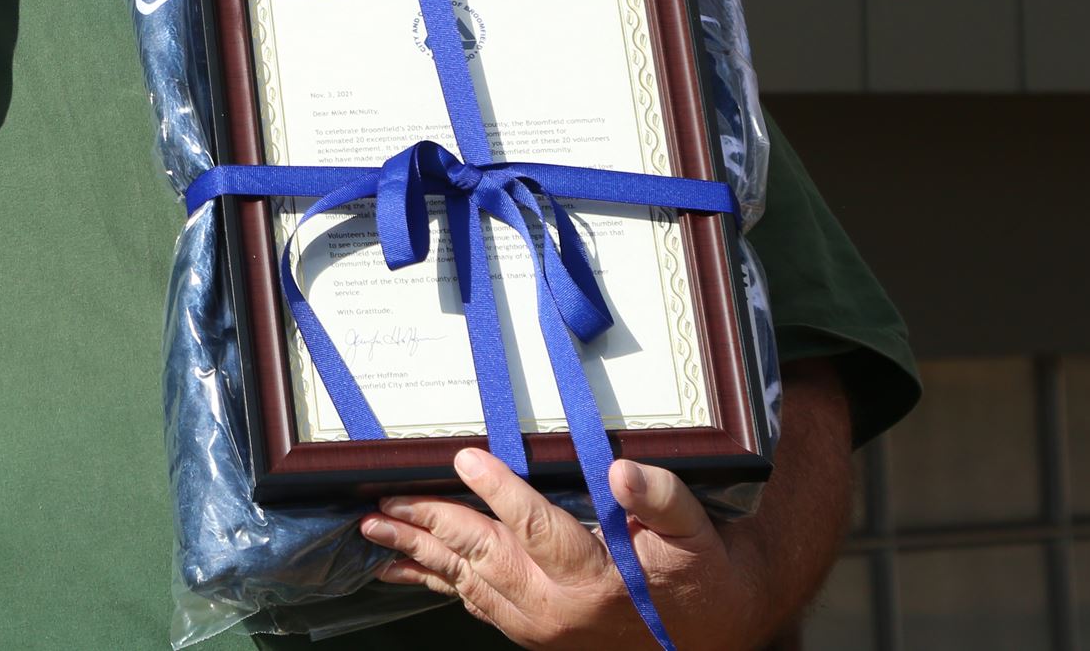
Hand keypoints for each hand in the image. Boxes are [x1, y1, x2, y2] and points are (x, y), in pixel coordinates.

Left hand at [357, 446, 759, 650]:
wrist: (714, 631)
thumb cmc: (701, 573)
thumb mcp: (695, 532)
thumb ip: (661, 500)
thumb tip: (621, 471)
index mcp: (597, 579)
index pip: (537, 528)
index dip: (499, 490)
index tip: (464, 457)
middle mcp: (560, 608)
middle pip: (483, 558)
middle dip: (431, 524)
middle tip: (386, 501)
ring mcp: (542, 625)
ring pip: (468, 583)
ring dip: (419, 555)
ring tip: (375, 533)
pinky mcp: (534, 632)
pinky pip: (476, 604)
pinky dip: (439, 582)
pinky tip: (407, 567)